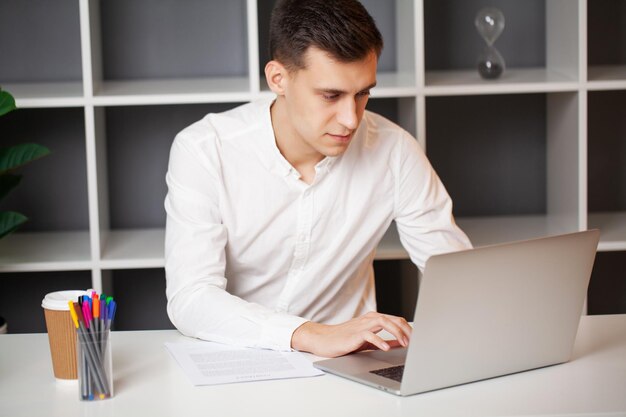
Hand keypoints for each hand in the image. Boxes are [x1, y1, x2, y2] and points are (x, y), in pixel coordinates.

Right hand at [290, 311, 411, 357]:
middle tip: (416, 341)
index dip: (409, 329)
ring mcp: (362, 325)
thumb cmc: (344, 339)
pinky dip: (380, 341)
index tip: (418, 340)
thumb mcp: (368, 340)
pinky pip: (370, 334)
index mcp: (374, 319)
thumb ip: (384, 340)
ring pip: (384, 322)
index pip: (397, 320)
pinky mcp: (354, 334)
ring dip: (397, 332)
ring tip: (405, 343)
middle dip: (407, 330)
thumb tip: (400, 343)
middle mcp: (369, 319)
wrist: (324, 339)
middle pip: (394, 319)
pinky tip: (386, 348)